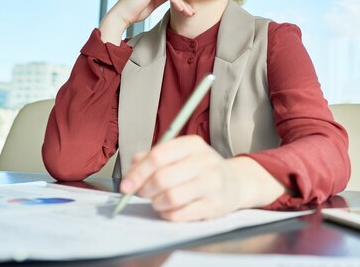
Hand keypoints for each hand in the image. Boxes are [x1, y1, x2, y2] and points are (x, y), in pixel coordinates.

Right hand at [100, 0, 194, 44]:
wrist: (122, 16)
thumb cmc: (135, 12)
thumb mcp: (152, 4)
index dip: (180, 0)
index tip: (189, 10)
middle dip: (183, 2)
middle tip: (192, 12)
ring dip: (182, 3)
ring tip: (190, 13)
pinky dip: (176, 2)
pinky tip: (182, 10)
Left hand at [120, 136, 246, 221]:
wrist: (234, 183)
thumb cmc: (199, 169)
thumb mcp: (179, 155)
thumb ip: (152, 158)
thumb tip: (131, 172)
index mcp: (193, 144)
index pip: (159, 156)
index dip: (138, 172)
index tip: (126, 185)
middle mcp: (206, 161)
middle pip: (163, 177)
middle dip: (145, 189)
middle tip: (142, 193)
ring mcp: (213, 184)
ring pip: (171, 197)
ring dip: (157, 203)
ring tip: (158, 201)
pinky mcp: (215, 205)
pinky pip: (180, 214)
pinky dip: (167, 214)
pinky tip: (170, 209)